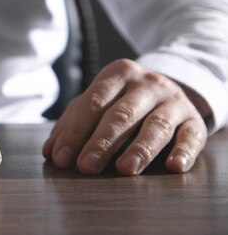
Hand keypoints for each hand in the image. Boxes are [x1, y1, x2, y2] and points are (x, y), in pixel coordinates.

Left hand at [42, 59, 207, 174]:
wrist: (167, 89)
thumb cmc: (122, 100)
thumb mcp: (96, 103)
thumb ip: (72, 124)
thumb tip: (50, 152)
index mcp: (117, 74)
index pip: (92, 103)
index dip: (75, 132)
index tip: (61, 158)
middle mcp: (147, 84)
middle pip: (122, 114)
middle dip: (102, 142)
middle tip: (86, 167)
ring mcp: (173, 100)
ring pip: (156, 124)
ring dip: (140, 148)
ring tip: (125, 169)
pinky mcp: (195, 119)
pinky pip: (191, 136)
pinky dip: (183, 151)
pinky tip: (172, 166)